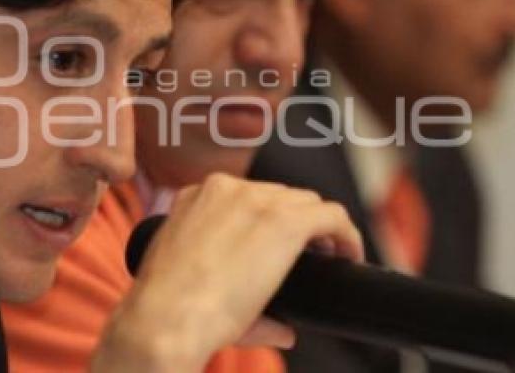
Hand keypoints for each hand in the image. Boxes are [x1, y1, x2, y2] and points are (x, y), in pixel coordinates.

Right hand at [91, 173, 363, 371]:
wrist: (166, 318)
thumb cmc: (167, 307)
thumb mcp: (189, 281)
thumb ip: (228, 288)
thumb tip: (282, 325)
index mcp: (197, 195)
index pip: (248, 195)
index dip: (268, 219)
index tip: (275, 246)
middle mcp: (227, 189)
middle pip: (279, 196)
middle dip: (293, 223)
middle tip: (306, 257)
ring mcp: (256, 201)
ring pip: (306, 203)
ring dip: (318, 228)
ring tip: (328, 256)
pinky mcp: (284, 222)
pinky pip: (331, 215)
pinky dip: (345, 234)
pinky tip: (349, 256)